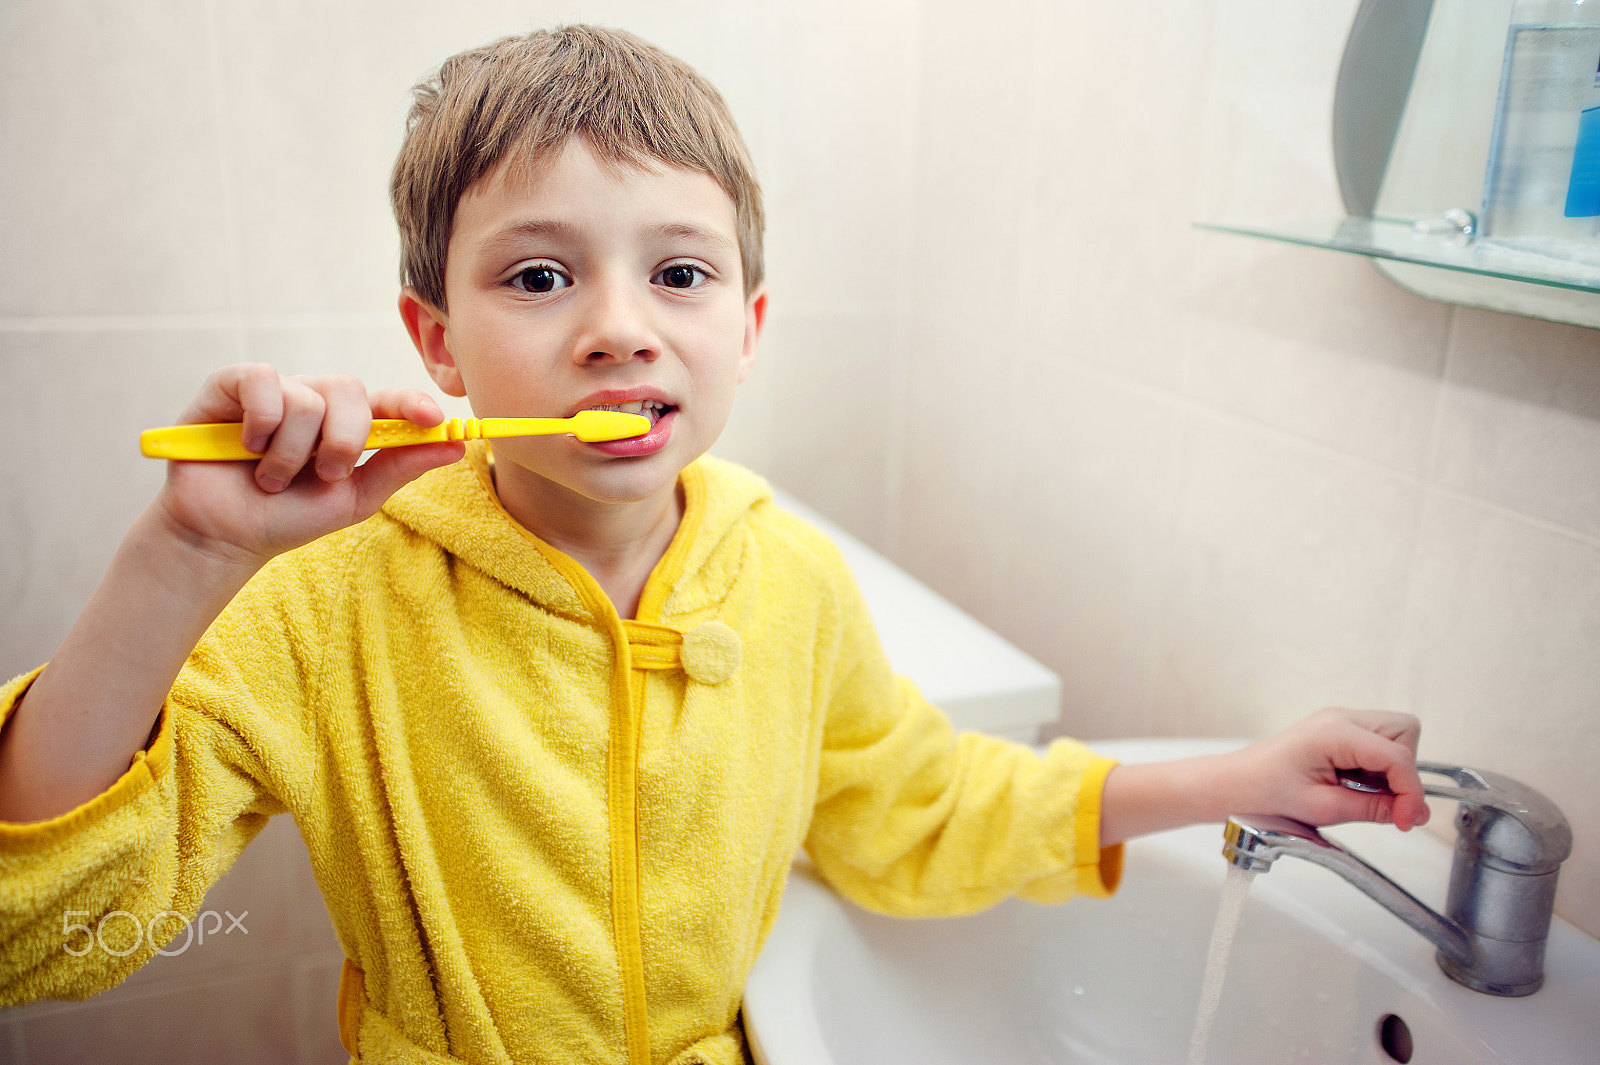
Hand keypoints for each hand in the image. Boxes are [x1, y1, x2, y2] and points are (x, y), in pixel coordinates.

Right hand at [152, 364, 464, 566]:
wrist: (224, 537)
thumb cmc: (286, 517)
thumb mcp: (352, 499)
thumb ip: (399, 469)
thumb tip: (454, 446)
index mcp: (346, 425)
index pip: (387, 401)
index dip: (412, 403)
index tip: (434, 420)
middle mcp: (313, 401)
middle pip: (349, 389)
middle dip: (344, 439)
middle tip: (324, 475)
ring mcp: (273, 391)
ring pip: (305, 396)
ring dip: (292, 450)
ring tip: (271, 479)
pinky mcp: (228, 387)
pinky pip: (261, 381)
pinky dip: (261, 421)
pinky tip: (246, 448)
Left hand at [1230, 707, 1428, 830]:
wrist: (1238, 782)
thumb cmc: (1267, 792)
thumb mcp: (1324, 809)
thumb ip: (1373, 809)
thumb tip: (1413, 813)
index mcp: (1334, 733)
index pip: (1397, 756)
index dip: (1410, 792)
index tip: (1406, 820)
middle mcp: (1341, 717)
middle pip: (1405, 732)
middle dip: (1405, 771)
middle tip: (1389, 803)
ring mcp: (1340, 719)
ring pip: (1397, 733)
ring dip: (1394, 767)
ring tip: (1367, 792)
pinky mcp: (1339, 728)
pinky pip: (1378, 740)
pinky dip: (1380, 764)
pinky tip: (1357, 783)